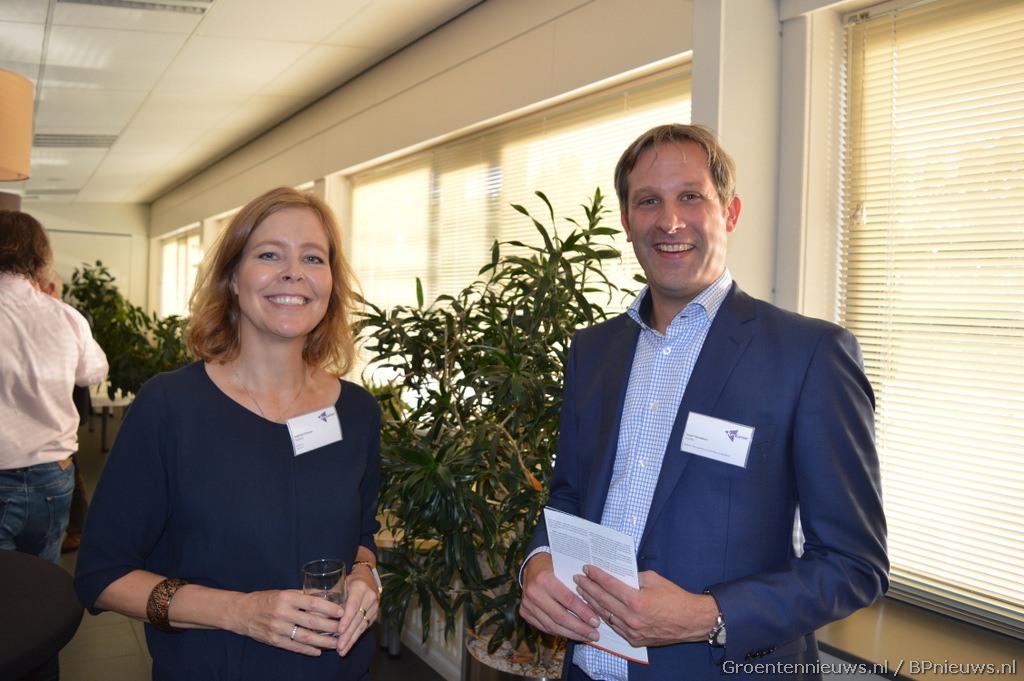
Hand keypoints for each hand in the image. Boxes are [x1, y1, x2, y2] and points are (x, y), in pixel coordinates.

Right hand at [229, 589, 343, 656]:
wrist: (242, 612)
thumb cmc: (266, 599)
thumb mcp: (283, 593)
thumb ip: (301, 595)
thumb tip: (324, 596)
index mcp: (286, 598)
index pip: (312, 603)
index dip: (328, 608)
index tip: (342, 612)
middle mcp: (282, 613)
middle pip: (311, 621)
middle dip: (330, 627)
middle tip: (344, 629)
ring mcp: (278, 628)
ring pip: (305, 636)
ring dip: (322, 641)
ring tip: (336, 643)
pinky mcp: (274, 640)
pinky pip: (294, 646)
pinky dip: (307, 650)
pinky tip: (318, 651)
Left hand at [334, 568, 379, 655]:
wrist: (368, 577)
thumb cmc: (349, 581)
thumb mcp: (340, 584)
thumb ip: (328, 597)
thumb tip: (310, 612)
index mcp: (360, 587)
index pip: (353, 605)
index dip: (346, 619)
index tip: (339, 631)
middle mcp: (370, 597)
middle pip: (358, 619)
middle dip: (348, 635)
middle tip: (339, 647)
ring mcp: (374, 606)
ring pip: (362, 626)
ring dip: (351, 639)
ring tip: (342, 650)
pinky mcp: (375, 614)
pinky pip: (365, 627)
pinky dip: (355, 637)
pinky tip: (348, 645)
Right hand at [519, 553, 600, 641]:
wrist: (532, 567)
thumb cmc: (554, 567)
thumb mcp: (565, 571)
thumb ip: (577, 588)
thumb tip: (595, 610)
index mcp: (545, 579)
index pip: (568, 600)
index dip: (583, 613)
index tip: (596, 622)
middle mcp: (534, 593)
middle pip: (560, 617)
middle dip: (579, 628)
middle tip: (594, 635)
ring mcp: (527, 604)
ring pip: (552, 626)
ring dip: (571, 634)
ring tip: (586, 637)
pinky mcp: (524, 613)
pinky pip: (545, 627)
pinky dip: (560, 632)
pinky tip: (571, 634)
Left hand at [573, 566, 717, 646]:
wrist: (691, 622)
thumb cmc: (675, 598)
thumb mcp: (654, 579)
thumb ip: (634, 577)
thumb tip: (617, 574)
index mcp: (637, 601)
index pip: (609, 586)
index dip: (596, 576)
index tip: (586, 568)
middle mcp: (632, 618)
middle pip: (603, 601)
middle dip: (588, 588)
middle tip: (578, 578)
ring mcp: (632, 631)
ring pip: (605, 615)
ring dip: (592, 602)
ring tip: (582, 591)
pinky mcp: (635, 640)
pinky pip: (614, 626)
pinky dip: (604, 615)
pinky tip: (597, 608)